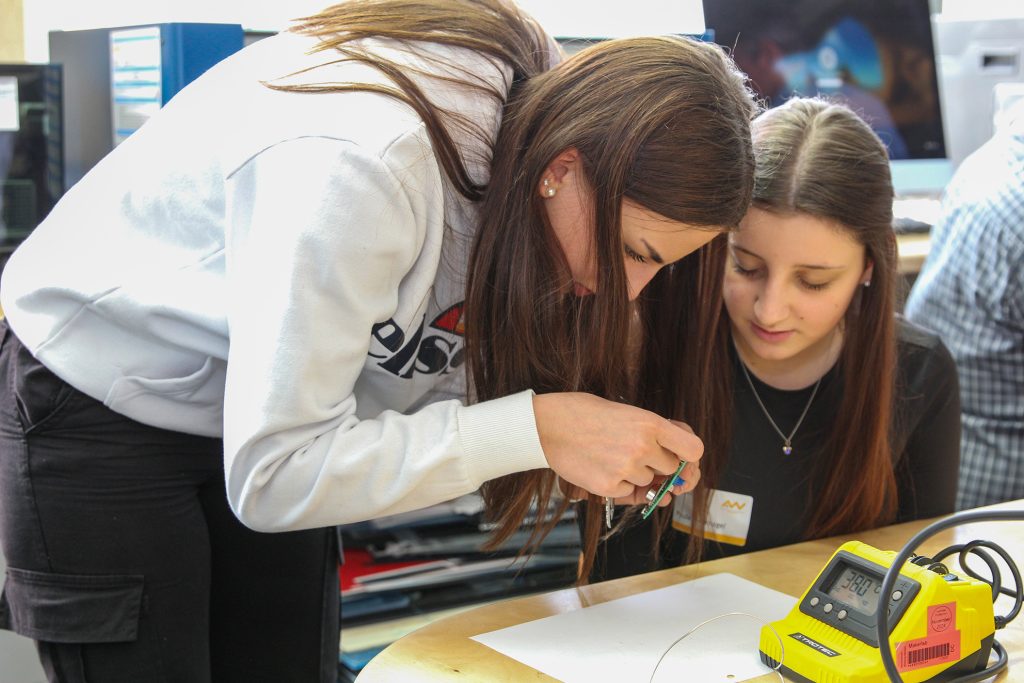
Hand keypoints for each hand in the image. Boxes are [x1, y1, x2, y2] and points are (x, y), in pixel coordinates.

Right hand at [534, 393, 702, 499]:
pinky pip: (627, 492)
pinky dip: (618, 484)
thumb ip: (655, 429)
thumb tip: (680, 447)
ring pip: (648, 481)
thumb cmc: (584, 412)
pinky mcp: (609, 487)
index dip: (689, 456)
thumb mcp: (627, 410)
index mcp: (651, 423)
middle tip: (634, 452)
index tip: (680, 457)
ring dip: (636, 474)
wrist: (547, 425)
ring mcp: (626, 469)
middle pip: (671, 469)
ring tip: (610, 454)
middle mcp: (643, 447)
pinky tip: (600, 466)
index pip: (694, 449)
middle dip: (658, 464)